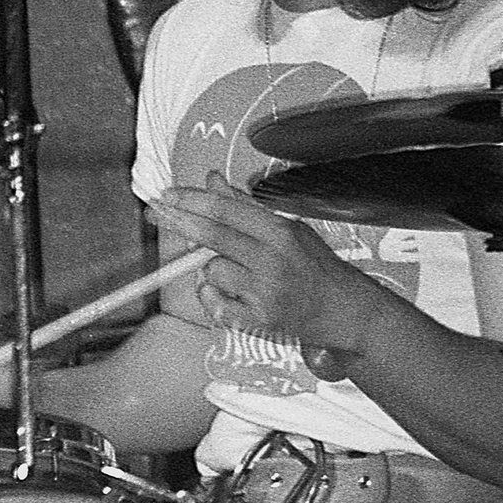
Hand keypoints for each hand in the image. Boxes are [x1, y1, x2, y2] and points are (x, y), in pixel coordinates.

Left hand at [149, 172, 381, 363]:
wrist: (345, 312)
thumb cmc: (315, 266)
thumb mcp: (287, 227)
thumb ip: (245, 206)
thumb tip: (211, 181)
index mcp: (280, 232)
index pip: (226, 209)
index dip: (191, 200)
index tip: (167, 195)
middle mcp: (272, 261)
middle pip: (213, 235)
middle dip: (180, 221)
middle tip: (157, 213)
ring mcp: (264, 294)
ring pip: (211, 270)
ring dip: (209, 267)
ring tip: (234, 269)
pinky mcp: (258, 322)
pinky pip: (213, 303)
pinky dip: (212, 295)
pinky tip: (229, 291)